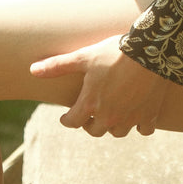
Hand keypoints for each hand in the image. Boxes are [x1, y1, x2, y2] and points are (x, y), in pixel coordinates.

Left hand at [30, 35, 167, 137]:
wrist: (150, 51)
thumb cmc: (113, 52)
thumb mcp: (83, 57)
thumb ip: (58, 66)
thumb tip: (32, 70)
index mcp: (90, 105)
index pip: (72, 122)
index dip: (67, 119)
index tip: (66, 117)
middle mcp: (109, 117)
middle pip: (94, 131)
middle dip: (89, 123)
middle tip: (89, 114)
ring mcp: (130, 118)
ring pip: (118, 132)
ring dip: (112, 126)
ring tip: (111, 114)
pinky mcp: (149, 116)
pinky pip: (143, 130)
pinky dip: (139, 125)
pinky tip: (137, 116)